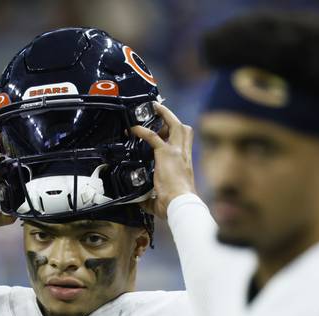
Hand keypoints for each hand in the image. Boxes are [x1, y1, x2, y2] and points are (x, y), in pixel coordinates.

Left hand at [130, 103, 198, 219]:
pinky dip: (142, 131)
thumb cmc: (175, 205)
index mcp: (185, 165)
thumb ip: (151, 199)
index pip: (184, 143)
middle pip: (183, 129)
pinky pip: (153, 136)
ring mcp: (176, 152)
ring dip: (164, 114)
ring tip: (153, 107)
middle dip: (172, 118)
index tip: (166, 130)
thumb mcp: (162, 200)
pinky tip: (133, 129)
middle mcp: (183, 155)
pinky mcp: (166, 154)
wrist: (181, 204)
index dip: (176, 134)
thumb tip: (141, 202)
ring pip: (174, 125)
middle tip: (160, 111)